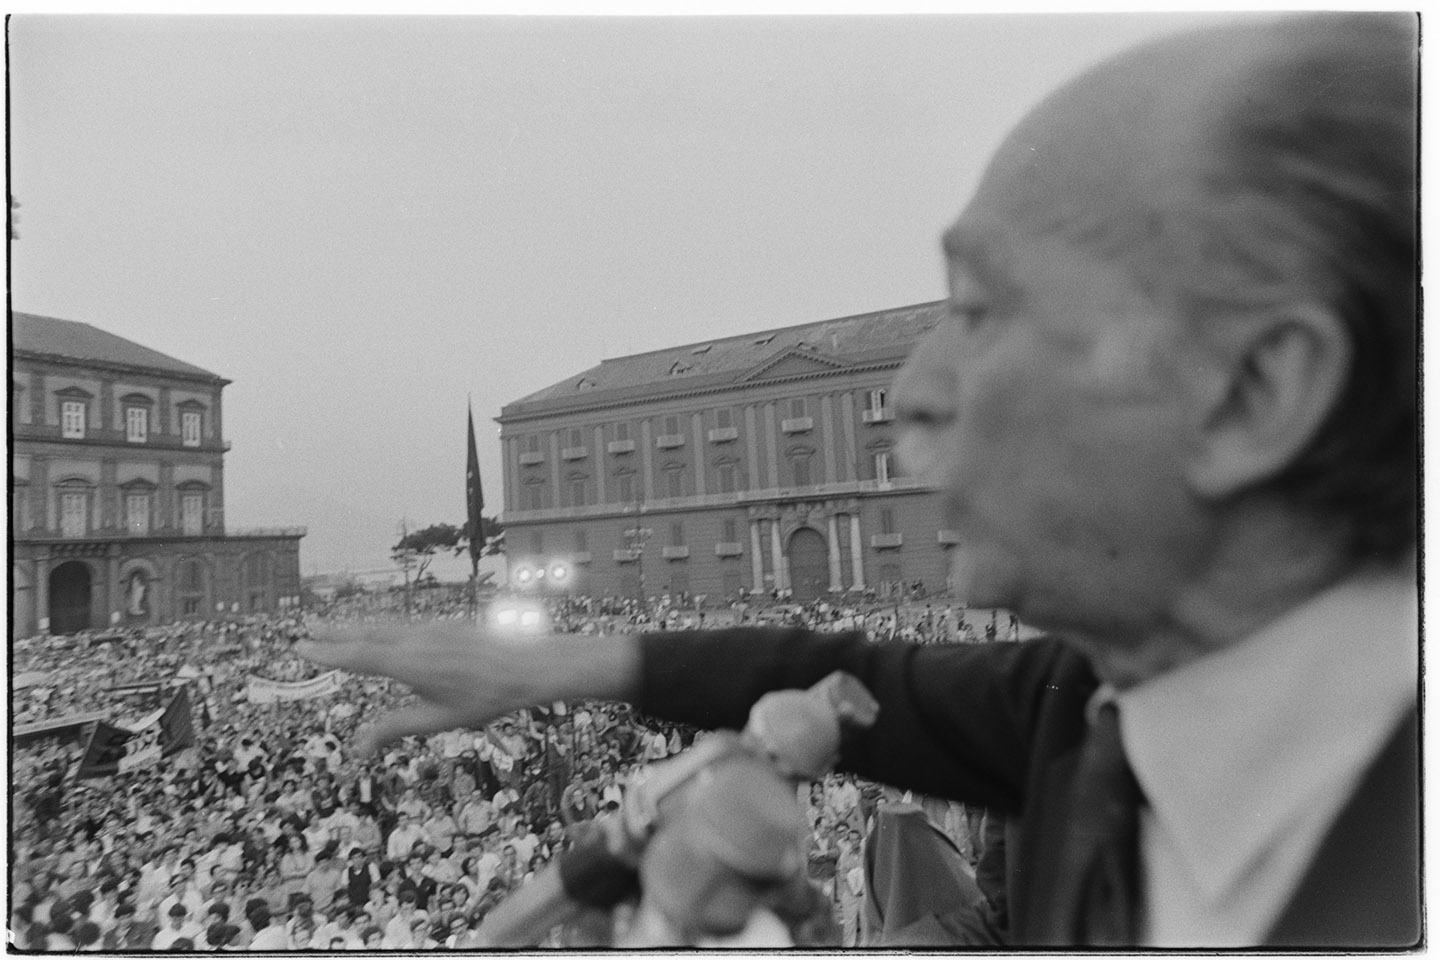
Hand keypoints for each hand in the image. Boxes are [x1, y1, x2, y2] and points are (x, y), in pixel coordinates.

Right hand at [298, 623, 639, 756]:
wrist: (529, 665)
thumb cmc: (486, 697)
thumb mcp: (438, 720)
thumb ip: (395, 729)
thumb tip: (358, 749)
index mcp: (407, 662)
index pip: (356, 655)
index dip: (326, 652)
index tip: (300, 646)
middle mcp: (414, 639)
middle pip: (365, 633)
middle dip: (333, 633)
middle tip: (304, 629)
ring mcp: (430, 628)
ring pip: (384, 624)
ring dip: (355, 626)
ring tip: (334, 627)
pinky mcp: (444, 626)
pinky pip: (402, 622)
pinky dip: (381, 624)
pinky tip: (381, 630)